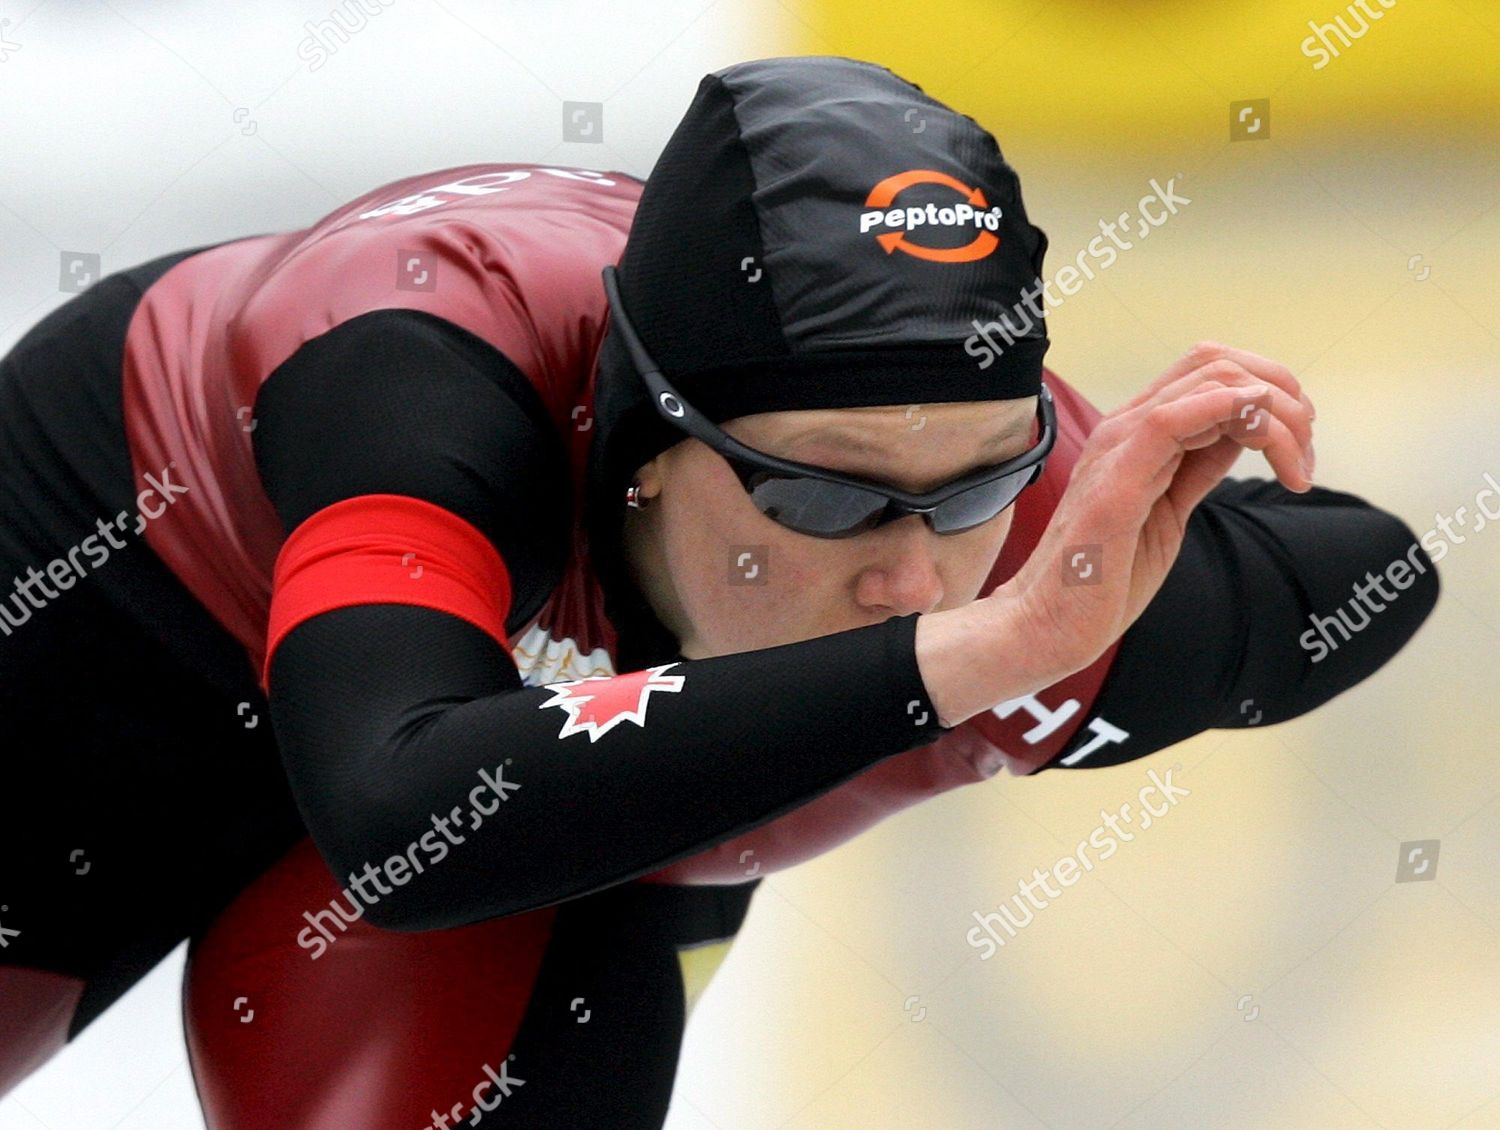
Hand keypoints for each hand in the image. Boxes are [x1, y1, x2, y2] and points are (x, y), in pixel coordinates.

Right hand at [995, 341, 1315, 680]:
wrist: (1047, 626)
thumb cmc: (1102, 579)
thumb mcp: (1171, 510)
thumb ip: (1200, 465)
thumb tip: (1246, 430)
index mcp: (1137, 434)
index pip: (1212, 371)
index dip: (1271, 391)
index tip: (1300, 448)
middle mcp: (1125, 428)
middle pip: (1217, 362)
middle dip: (1283, 397)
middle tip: (1305, 457)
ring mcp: (1116, 450)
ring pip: (1210, 382)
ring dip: (1275, 416)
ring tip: (1297, 468)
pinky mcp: (1114, 484)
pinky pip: (1169, 421)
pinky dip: (1228, 412)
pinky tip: (1261, 437)